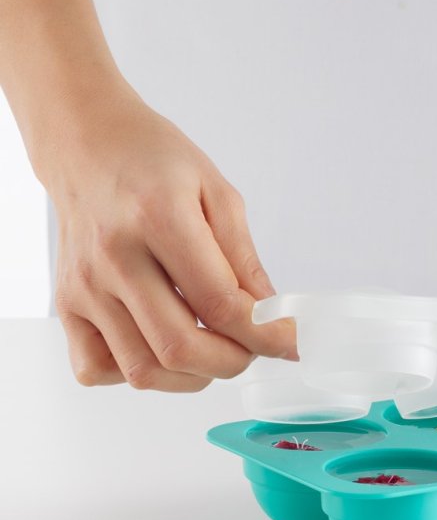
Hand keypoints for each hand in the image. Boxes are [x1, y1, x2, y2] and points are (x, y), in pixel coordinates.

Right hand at [40, 86, 295, 390]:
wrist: (86, 143)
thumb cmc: (154, 161)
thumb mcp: (218, 192)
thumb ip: (244, 258)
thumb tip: (270, 315)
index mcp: (158, 218)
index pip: (218, 302)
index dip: (263, 333)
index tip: (287, 339)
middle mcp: (114, 257)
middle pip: (179, 346)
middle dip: (233, 362)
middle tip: (254, 349)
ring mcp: (83, 286)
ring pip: (142, 369)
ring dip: (192, 376)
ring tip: (216, 351)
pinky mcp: (66, 304)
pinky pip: (96, 369)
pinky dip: (138, 374)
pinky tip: (163, 349)